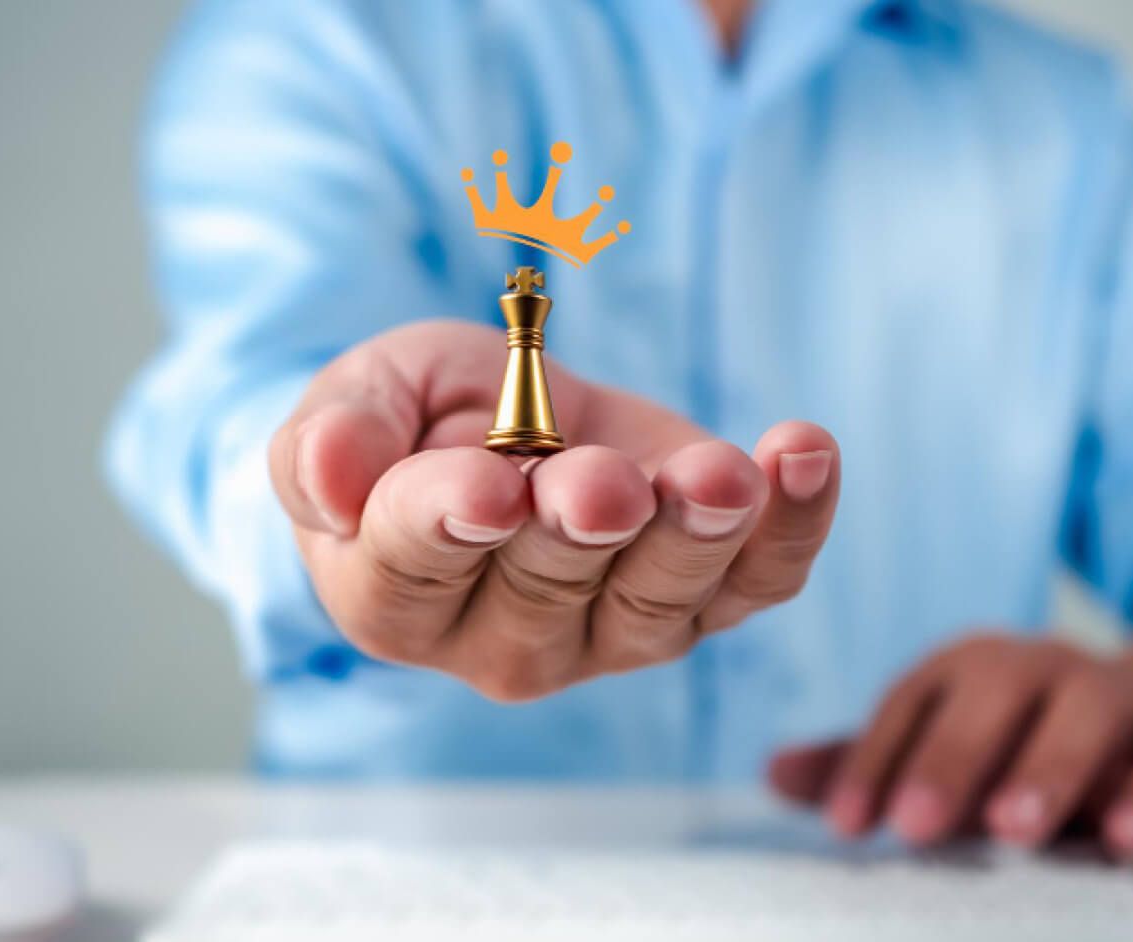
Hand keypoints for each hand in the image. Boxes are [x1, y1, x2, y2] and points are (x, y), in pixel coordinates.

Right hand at [268, 320, 839, 701]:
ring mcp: (611, 631)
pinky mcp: (701, 599)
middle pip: (549, 591)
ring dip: (696, 534)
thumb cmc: (415, 421)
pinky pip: (756, 582)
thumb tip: (328, 474)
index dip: (451, 526)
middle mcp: (504, 637)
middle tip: (607, 483)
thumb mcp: (359, 398)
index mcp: (394, 595)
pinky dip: (792, 525)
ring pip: (660, 600)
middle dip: (584, 529)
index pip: (418, 569)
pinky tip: (805, 453)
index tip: (490, 492)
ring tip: (723, 473)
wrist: (504, 423)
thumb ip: (332, 436)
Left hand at [767, 623, 1132, 857]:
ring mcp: (1115, 694)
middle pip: (994, 695)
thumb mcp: (943, 751)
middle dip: (952, 760)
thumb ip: (867, 765)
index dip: (873, 761)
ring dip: (1049, 770)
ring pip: (1087, 714)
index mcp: (966, 668)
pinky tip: (1129, 839)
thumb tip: (774, 773)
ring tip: (1013, 830)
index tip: (845, 826)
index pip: (910, 703)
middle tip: (916, 828)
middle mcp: (1037, 666)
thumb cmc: (1017, 745)